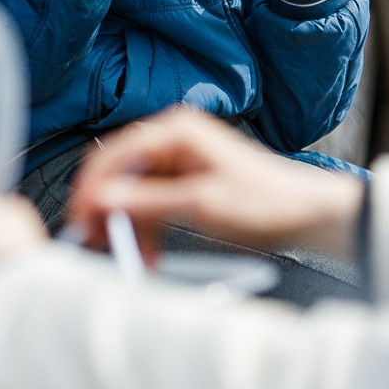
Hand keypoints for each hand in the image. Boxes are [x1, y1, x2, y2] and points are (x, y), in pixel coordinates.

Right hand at [69, 107, 363, 262]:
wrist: (309, 214)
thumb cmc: (267, 202)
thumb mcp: (200, 206)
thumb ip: (145, 202)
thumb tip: (100, 200)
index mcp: (176, 131)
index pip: (113, 155)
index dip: (91, 190)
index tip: (80, 223)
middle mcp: (175, 137)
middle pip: (119, 172)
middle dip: (107, 211)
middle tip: (100, 245)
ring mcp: (181, 157)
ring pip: (133, 190)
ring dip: (129, 224)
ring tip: (133, 257)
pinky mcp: (188, 178)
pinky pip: (152, 200)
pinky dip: (147, 225)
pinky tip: (150, 251)